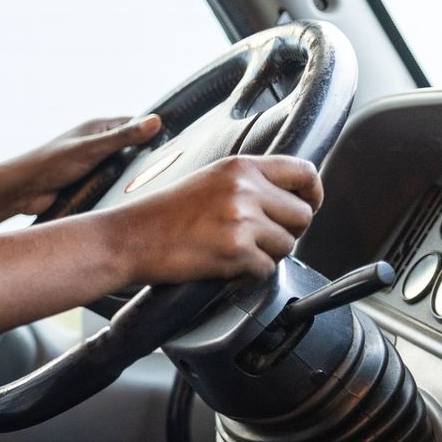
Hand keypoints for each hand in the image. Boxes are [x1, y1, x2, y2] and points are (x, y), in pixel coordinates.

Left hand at [0, 115, 163, 216]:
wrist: (23, 191)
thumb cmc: (52, 163)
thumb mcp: (92, 148)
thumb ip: (123, 137)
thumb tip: (156, 121)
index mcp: (98, 128)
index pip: (134, 125)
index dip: (152, 132)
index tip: (177, 142)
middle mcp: (97, 144)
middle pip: (132, 149)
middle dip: (146, 159)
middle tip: (172, 170)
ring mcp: (94, 165)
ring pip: (123, 170)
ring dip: (132, 178)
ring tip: (158, 187)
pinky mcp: (89, 184)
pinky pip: (112, 186)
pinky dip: (121, 191)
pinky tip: (135, 200)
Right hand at [106, 155, 324, 283]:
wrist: (128, 238)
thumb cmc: (162, 214)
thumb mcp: (208, 180)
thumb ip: (248, 183)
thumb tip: (289, 198)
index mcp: (240, 167)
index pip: (303, 171)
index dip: (313, 193)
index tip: (307, 205)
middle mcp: (244, 189)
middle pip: (302, 214)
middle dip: (287, 231)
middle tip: (261, 239)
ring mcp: (241, 220)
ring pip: (288, 245)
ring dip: (266, 255)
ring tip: (234, 252)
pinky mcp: (235, 251)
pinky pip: (266, 269)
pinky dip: (248, 274)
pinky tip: (223, 266)